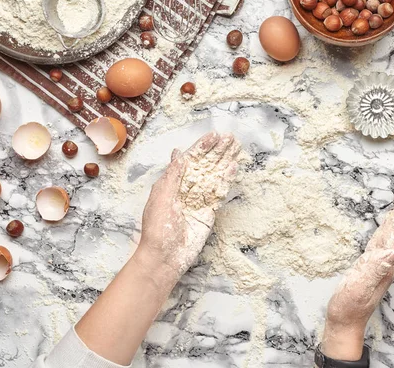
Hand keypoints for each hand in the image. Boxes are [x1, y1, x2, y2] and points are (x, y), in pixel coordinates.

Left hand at [135, 132, 240, 281]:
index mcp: (172, 183)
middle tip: (230, 137)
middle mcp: (187, 189)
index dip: (201, 147)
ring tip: (236, 147)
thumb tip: (178, 153)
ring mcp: (199, 200)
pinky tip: (233, 168)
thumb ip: (173, 176)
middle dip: (217, 151)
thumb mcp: (161, 197)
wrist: (164, 257)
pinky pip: (219, 193)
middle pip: (205, 165)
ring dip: (225, 161)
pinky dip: (226, 180)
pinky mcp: (209, 212)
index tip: (213, 136)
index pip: (190, 160)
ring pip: (214, 176)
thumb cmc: (157, 229)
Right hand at [321, 184, 393, 360]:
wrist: (344, 322)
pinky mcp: (369, 266)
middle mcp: (385, 262)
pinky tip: (385, 226)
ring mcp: (378, 264)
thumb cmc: (349, 306)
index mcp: (385, 264)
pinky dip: (385, 229)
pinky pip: (380, 242)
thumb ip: (376, 269)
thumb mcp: (360, 287)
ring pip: (390, 235)